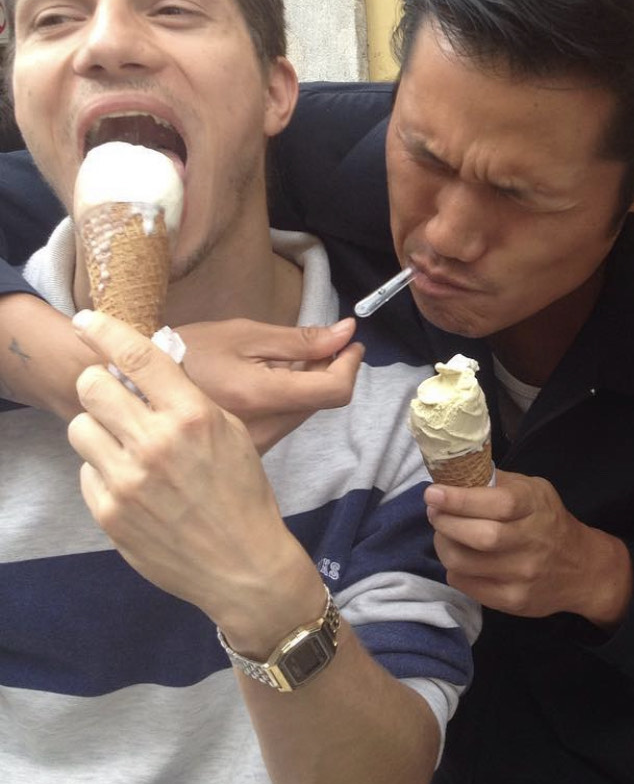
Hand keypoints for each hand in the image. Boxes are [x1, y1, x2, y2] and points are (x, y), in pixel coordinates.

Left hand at [66, 310, 310, 632]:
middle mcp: (155, 443)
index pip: (136, 356)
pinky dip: (105, 470)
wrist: (242, 563)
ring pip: (81, 427)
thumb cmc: (243, 493)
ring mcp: (127, 480)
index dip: (105, 331)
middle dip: (101, 384)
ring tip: (126, 444)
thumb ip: (189, 401)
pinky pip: (87, 470)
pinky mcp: (109, 512)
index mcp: (192, 416)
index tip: (87, 321)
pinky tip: (135, 483)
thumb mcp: (232, 433)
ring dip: (100, 428)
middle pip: (93, 385)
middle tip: (116, 395)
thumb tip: (149, 369)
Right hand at [178, 317, 363, 452]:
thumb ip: (298, 339)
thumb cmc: (185, 353)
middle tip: (315, 343)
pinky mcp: (247, 451)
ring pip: (302, 412)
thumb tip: (346, 332)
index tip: (351, 342)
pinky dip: (286, 398)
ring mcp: (255, 446)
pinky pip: (283, 422)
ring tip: (280, 360)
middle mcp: (264, 430)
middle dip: (328, 369)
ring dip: (307, 384)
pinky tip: (263, 380)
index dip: (350, 365)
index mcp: (262, 396)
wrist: (132, 391)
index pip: (334, 391)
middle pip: (321, 401)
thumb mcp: (241, 335)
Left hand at [423, 470, 630, 625]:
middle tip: (434, 513)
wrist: (582, 568)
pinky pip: (466, 584)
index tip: (433, 494)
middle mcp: (533, 542)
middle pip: (479, 536)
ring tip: (444, 534)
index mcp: (536, 507)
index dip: (460, 499)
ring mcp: (523, 575)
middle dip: (445, 523)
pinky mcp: (513, 601)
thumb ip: (498, 482)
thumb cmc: (548, 521)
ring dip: (444, 545)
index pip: (498, 504)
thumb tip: (454, 475)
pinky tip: (460, 557)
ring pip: (465, 563)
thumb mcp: (533, 490)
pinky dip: (454, 569)